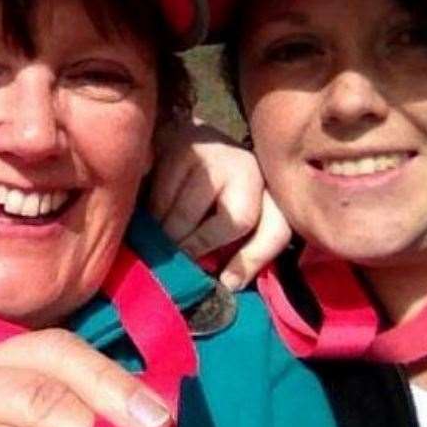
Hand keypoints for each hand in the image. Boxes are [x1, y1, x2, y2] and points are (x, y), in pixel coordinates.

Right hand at [149, 119, 289, 289]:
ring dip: (169, 236)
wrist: (178, 143)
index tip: (226, 283)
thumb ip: (232, 250)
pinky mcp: (183, 149)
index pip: (276, 228)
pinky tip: (149, 219)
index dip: (253, 259)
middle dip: (201, 247)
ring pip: (191, 212)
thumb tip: (226, 284)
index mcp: (268, 192)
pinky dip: (153, 216)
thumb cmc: (206, 194)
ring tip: (157, 245)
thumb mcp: (227, 219)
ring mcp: (218, 155)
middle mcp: (251, 168)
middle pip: (236, 221)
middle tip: (177, 262)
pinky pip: (163, 198)